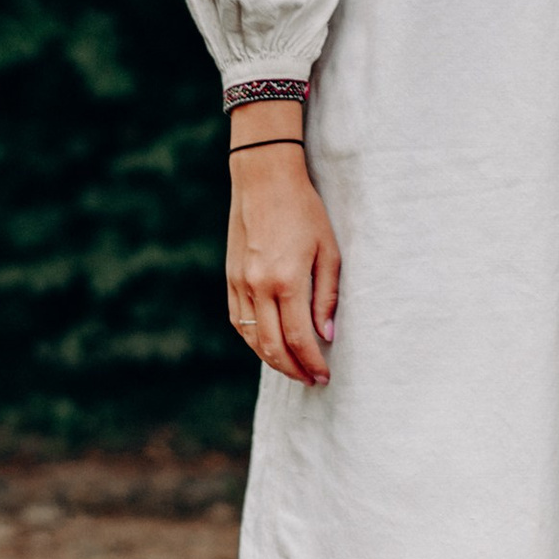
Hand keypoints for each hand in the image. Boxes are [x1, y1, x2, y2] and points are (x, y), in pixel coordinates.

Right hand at [227, 140, 341, 384]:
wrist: (264, 179)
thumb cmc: (304, 210)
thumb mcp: (328, 250)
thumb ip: (327, 296)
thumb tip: (326, 335)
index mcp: (286, 280)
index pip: (299, 338)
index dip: (312, 363)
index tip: (325, 376)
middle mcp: (258, 286)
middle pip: (272, 346)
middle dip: (293, 369)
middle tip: (312, 380)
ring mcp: (239, 283)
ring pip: (252, 338)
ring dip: (272, 360)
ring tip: (293, 367)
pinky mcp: (230, 277)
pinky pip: (239, 321)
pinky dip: (253, 340)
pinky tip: (268, 345)